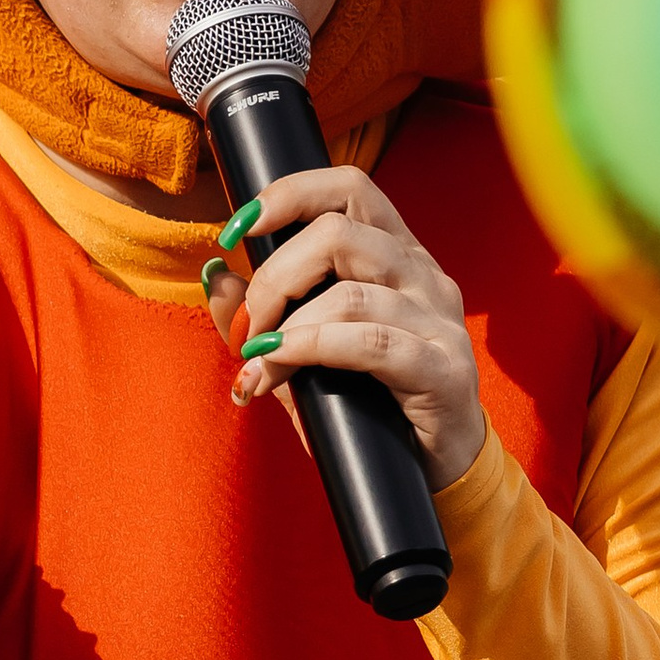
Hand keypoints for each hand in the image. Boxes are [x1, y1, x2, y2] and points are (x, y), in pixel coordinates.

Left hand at [202, 166, 486, 490]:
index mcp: (396, 254)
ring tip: (259, 362)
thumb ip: (261, 317)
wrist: (432, 471)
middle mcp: (423, 275)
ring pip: (351, 293)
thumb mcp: (302, 356)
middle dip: (275, 276)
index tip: (237, 229)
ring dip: (288, 328)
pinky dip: (314, 348)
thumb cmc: (369, 404)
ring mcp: (439, 321)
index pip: (349, 188)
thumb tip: (215, 275)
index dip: (289, 194)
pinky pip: (373, 342)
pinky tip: (281, 365)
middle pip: (340, 234)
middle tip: (251, 325)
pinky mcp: (443, 370)